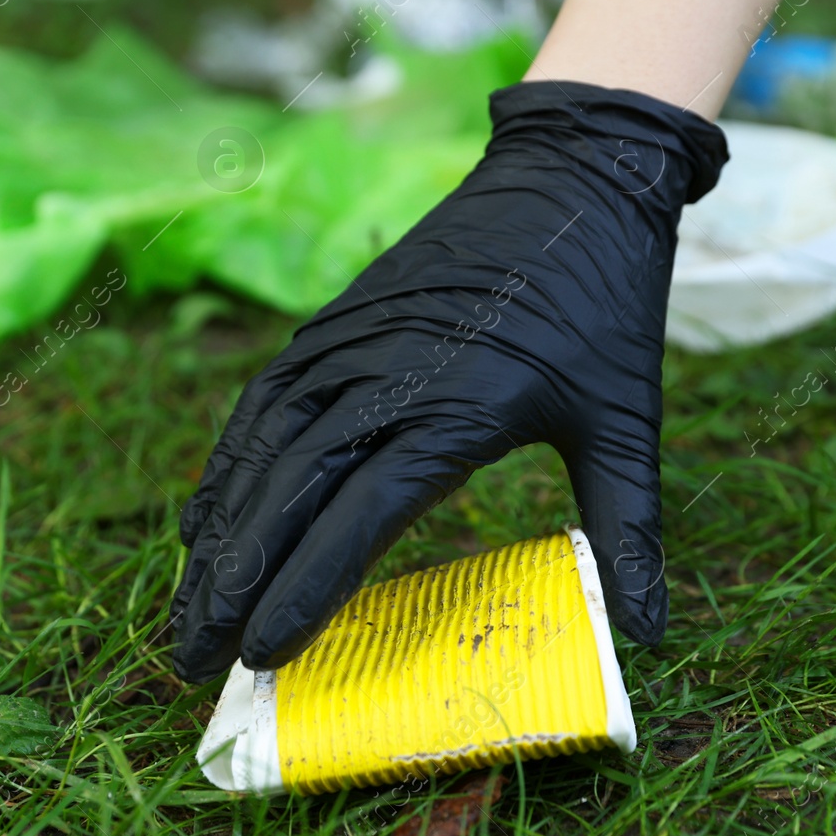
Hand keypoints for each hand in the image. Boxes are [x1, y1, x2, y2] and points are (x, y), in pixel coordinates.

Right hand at [168, 79, 727, 682]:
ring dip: (218, 530)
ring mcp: (350, 343)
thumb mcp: (627, 420)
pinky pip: (264, 402)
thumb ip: (626, 530)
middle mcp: (386, 374)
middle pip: (289, 489)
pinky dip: (227, 463)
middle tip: (193, 656)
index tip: (262, 652)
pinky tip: (204, 516)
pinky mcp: (334, 323)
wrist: (572, 179)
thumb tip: (648, 633)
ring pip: (262, 447)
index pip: (360, 512)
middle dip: (235, 577)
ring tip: (186, 606)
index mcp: (458, 406)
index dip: (306, 585)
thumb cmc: (604, 304)